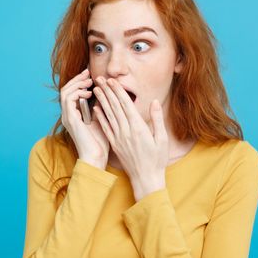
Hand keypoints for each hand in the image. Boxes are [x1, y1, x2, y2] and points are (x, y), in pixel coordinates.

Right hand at [60, 68, 108, 168]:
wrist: (97, 156)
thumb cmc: (101, 142)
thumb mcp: (101, 119)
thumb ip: (99, 106)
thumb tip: (104, 93)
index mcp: (74, 115)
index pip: (72, 93)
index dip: (80, 82)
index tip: (91, 75)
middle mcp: (69, 115)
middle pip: (66, 89)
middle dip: (77, 79)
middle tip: (89, 72)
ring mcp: (68, 117)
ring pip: (65, 92)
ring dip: (77, 83)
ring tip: (89, 80)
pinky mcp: (70, 119)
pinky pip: (68, 99)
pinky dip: (77, 92)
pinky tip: (89, 93)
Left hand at [92, 77, 168, 199]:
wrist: (145, 179)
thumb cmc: (157, 159)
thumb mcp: (162, 138)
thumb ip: (157, 119)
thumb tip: (154, 102)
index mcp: (138, 128)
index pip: (126, 105)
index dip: (118, 91)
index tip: (112, 80)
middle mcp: (126, 131)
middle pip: (114, 107)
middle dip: (107, 91)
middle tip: (100, 78)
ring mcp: (119, 138)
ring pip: (108, 115)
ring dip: (101, 101)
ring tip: (96, 89)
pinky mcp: (115, 144)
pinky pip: (105, 128)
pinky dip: (100, 117)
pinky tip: (95, 108)